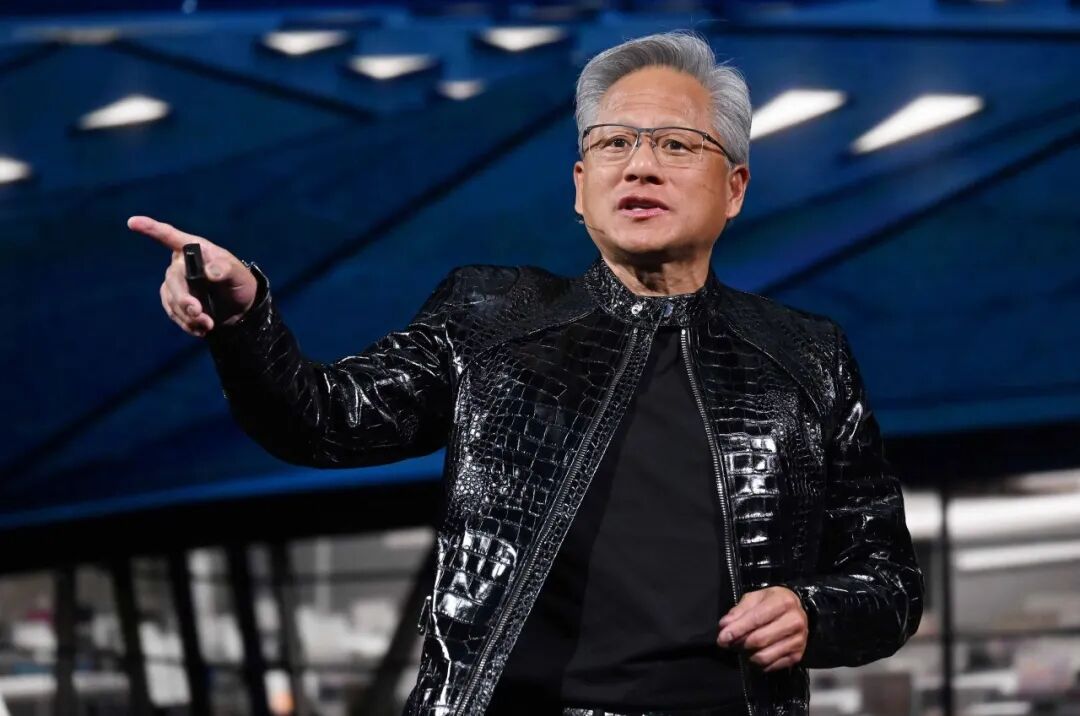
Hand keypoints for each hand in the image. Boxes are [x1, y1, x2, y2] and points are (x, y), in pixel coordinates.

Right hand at [128, 215, 257, 337]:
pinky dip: (187, 323)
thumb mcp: (239, 275)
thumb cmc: (239, 283)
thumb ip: (226, 270)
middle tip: (198, 313)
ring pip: (171, 299)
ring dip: (189, 315)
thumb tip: (209, 271)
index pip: (171, 236)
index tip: (132, 221)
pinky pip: (173, 313)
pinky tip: (201, 329)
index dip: (151, 228)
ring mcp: (175, 283)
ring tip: (208, 324)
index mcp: (196, 249)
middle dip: (184, 299)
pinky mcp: (173, 300)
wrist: (240, 310)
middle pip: (173, 279)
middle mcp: (181, 263)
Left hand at [716, 586, 807, 672]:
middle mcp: (795, 621)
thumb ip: (739, 611)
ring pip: (764, 656)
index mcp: (783, 602)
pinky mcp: (798, 655)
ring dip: (747, 655)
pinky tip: (754, 654)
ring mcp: (798, 640)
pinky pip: (771, 666)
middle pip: (759, 640)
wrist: (796, 610)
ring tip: (742, 648)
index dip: (737, 630)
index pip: (756, 619)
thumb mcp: (755, 598)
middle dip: (739, 643)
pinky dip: (758, 664)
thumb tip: (725, 625)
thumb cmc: (772, 602)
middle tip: (729, 643)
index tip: (722, 638)